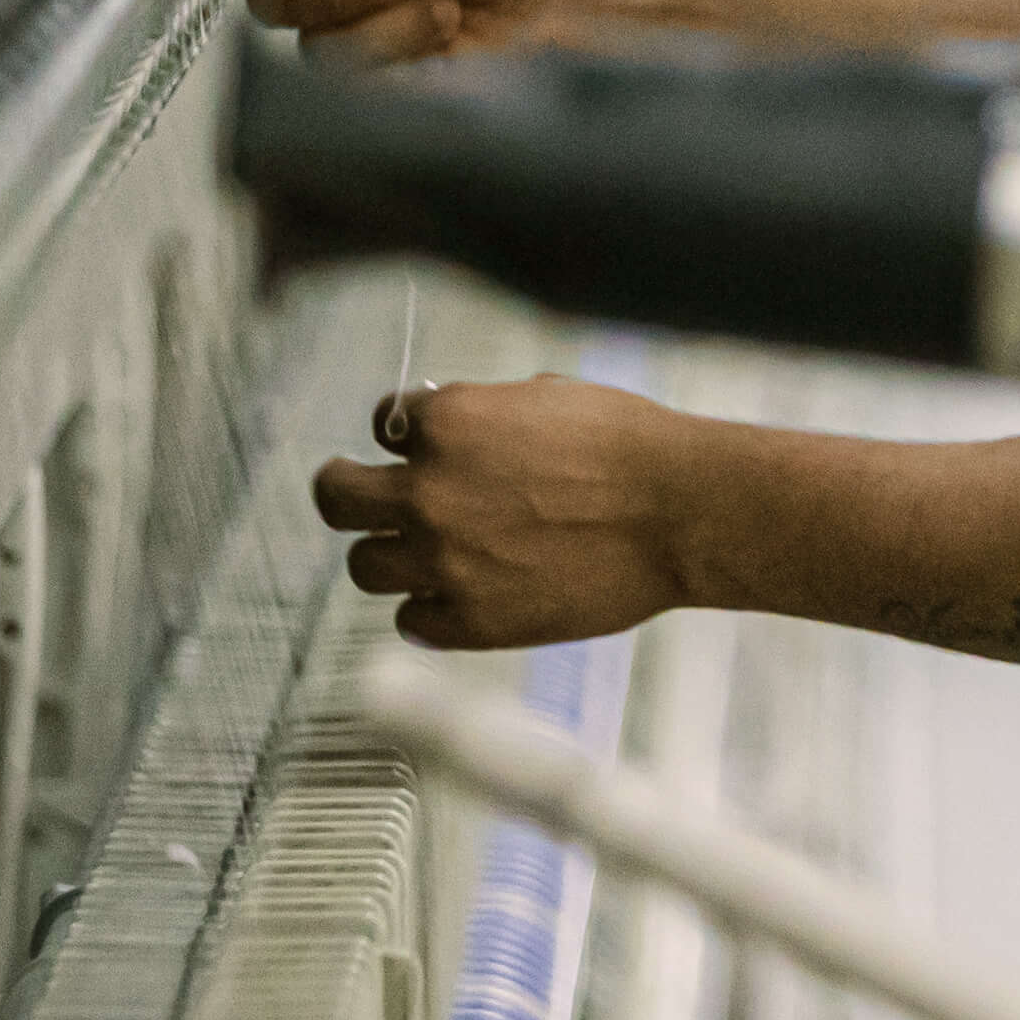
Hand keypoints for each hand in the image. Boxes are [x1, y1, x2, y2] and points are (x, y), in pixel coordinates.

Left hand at [313, 377, 698, 649]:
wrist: (682, 512)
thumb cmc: (628, 445)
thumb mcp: (545, 397)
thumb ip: (479, 413)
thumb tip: (442, 428)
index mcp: (446, 424)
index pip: (382, 421)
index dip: (401, 433)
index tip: (413, 444)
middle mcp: (429, 493)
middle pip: (338, 498)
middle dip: (342, 489)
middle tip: (347, 492)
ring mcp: (444, 562)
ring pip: (365, 566)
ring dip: (387, 554)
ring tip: (410, 553)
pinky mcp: (470, 621)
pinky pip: (412, 620)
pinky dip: (428, 608)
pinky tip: (454, 595)